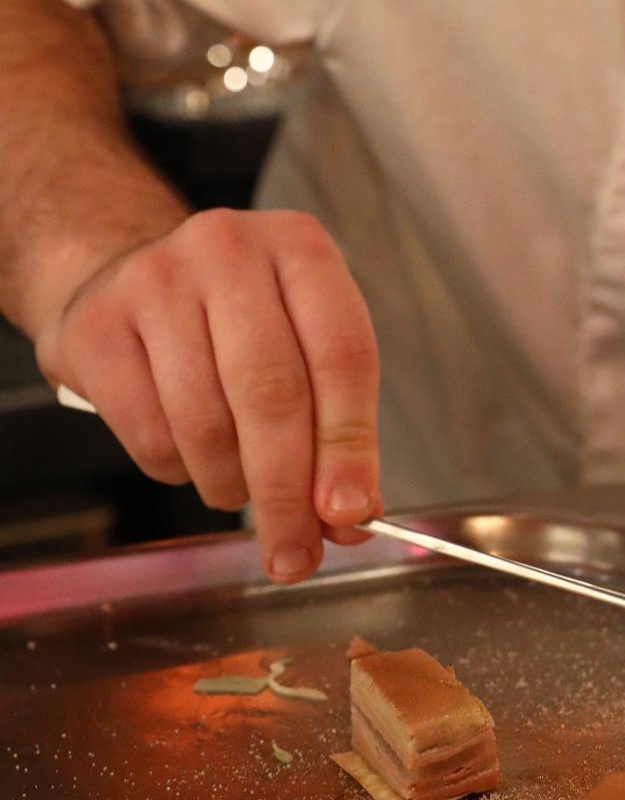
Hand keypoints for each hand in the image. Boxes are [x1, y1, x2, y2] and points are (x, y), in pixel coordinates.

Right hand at [34, 209, 380, 582]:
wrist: (123, 279)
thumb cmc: (233, 322)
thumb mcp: (301, 347)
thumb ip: (336, 428)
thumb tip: (352, 518)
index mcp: (301, 247)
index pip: (342, 355)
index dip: (350, 444)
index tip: (351, 513)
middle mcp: (228, 250)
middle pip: (273, 393)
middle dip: (288, 491)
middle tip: (295, 552)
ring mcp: (155, 281)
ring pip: (208, 423)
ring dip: (231, 484)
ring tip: (238, 490)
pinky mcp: (97, 326)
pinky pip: (150, 433)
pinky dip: (178, 472)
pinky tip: (189, 458)